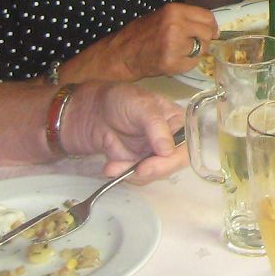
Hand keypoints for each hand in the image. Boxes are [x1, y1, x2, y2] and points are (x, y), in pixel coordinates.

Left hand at [62, 81, 186, 180]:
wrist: (88, 110)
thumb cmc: (119, 99)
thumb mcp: (141, 105)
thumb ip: (155, 126)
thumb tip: (168, 151)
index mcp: (178, 122)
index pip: (186, 146)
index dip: (173, 160)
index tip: (151, 165)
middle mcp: (169, 139)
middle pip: (172, 164)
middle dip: (153, 170)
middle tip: (136, 171)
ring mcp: (152, 153)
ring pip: (154, 174)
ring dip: (134, 174)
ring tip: (113, 167)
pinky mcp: (136, 162)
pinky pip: (136, 176)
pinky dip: (123, 175)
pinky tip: (110, 167)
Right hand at [78, 2, 219, 79]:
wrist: (121, 54)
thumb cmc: (141, 34)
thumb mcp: (162, 16)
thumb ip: (184, 18)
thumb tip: (211, 26)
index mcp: (174, 11)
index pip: (207, 17)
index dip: (212, 26)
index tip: (213, 32)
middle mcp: (176, 26)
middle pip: (207, 34)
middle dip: (203, 40)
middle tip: (191, 45)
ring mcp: (174, 45)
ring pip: (202, 49)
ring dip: (194, 53)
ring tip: (179, 52)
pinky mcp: (172, 62)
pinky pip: (193, 63)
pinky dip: (187, 64)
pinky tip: (173, 61)